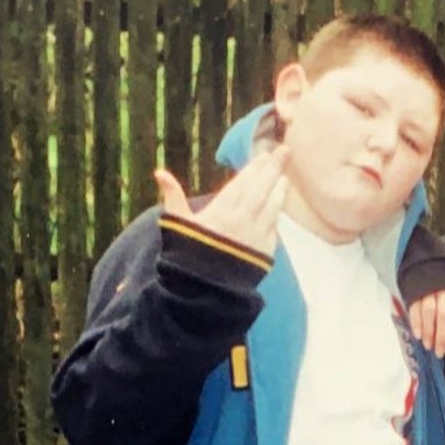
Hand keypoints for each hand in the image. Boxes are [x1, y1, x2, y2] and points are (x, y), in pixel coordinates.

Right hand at [154, 145, 289, 257]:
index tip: (265, 155)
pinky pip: (274, 229)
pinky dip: (276, 215)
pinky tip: (278, 207)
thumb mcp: (177, 224)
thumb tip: (160, 173)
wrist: (203, 290)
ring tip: (284, 179)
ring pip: (273, 208)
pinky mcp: (265, 253)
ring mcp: (257, 237)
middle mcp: (243, 221)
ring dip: (279, 191)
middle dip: (273, 170)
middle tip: (284, 153)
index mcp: (222, 211)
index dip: (255, 168)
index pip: (243, 183)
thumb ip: (173, 197)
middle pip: (262, 190)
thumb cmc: (187, 255)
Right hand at [408, 290, 444, 357]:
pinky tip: (418, 335)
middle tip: (440, 352)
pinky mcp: (415, 294)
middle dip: (442, 337)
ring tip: (428, 345)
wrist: (428, 273)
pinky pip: (415, 309)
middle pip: (444, 315)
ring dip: (428, 332)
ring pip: (429, 312)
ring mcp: (428, 292)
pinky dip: (416, 323)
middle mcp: (444, 292)